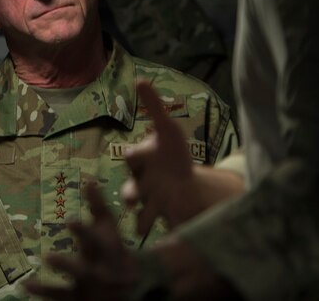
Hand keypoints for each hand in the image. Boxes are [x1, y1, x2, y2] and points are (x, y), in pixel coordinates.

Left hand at [23, 181, 136, 300]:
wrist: (133, 285)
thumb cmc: (114, 248)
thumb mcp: (109, 228)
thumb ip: (98, 206)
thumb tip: (88, 179)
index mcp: (107, 251)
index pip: (96, 241)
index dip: (83, 232)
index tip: (69, 220)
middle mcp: (99, 271)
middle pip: (85, 269)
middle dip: (68, 264)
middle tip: (49, 256)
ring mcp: (88, 287)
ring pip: (74, 283)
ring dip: (57, 276)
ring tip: (43, 260)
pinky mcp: (78, 298)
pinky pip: (59, 296)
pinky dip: (42, 291)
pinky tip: (24, 284)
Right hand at [121, 80, 197, 233]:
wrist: (186, 186)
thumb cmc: (173, 156)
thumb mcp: (168, 130)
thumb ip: (154, 106)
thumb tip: (139, 78)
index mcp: (141, 162)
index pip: (134, 157)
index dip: (138, 156)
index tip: (143, 155)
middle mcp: (140, 184)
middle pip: (131, 189)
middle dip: (132, 194)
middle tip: (133, 199)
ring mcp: (149, 205)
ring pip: (140, 215)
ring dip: (142, 221)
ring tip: (144, 228)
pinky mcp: (161, 220)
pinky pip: (156, 230)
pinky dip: (159, 235)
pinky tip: (166, 239)